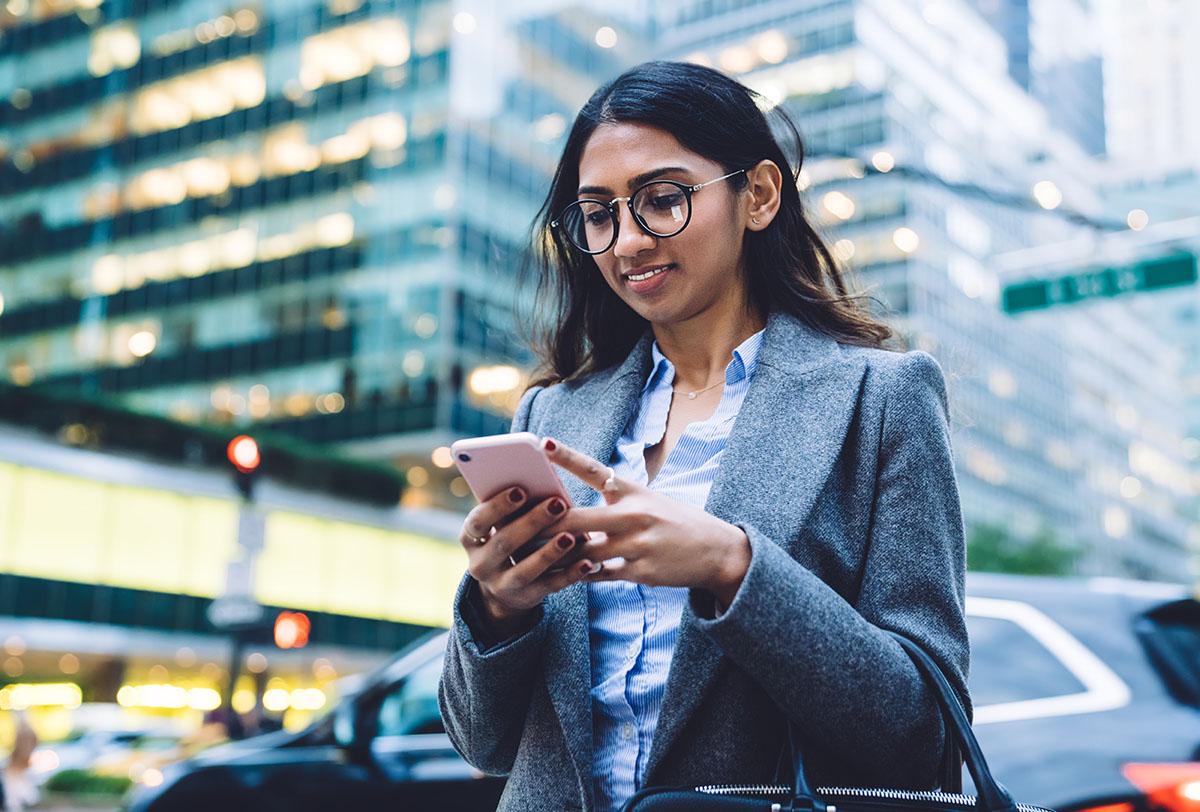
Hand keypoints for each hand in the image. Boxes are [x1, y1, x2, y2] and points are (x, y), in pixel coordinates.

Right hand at [458, 485, 600, 636]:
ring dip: (549, 553)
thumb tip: (542, 480)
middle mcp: (480, 564)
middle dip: (532, 522)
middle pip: (504, 543)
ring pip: (525, 570)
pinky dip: (570, 574)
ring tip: (571, 536)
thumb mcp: (500, 525)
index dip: (498, 507)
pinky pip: (549, 587)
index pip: (477, 522)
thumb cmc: (508, 538)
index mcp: (471, 539)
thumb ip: (512, 508)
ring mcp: (501, 585)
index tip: (521, 490)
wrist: (504, 587)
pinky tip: (587, 562)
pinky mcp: (526, 598)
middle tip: (557, 504)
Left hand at [539, 437, 750, 605]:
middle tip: (514, 521)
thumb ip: (613, 503)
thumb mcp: (647, 501)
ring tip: (527, 554)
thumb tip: (571, 511)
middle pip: (578, 519)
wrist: (716, 550)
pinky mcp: (640, 571)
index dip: (565, 456)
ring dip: (556, 554)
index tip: (540, 442)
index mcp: (632, 490)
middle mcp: (634, 514)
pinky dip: (579, 575)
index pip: (593, 469)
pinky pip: (600, 575)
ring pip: (584, 552)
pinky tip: (560, 577)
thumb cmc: (675, 522)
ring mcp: (637, 544)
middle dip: (545, 522)